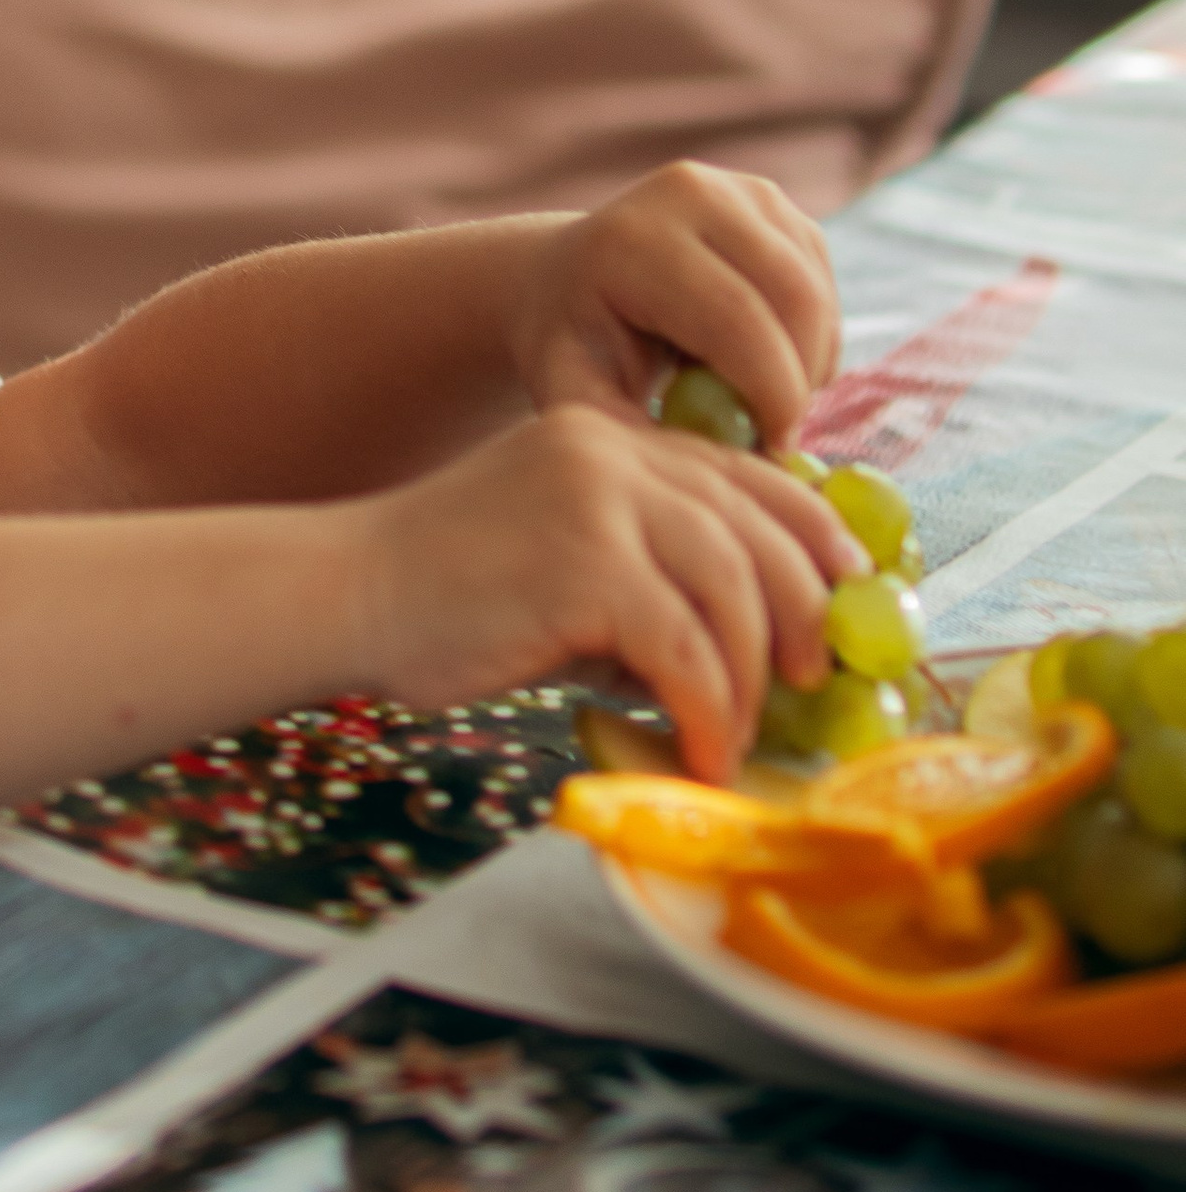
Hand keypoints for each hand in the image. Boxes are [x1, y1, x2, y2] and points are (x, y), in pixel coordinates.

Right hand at [352, 406, 862, 780]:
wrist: (343, 594)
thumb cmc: (445, 598)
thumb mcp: (562, 562)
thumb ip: (648, 575)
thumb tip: (758, 648)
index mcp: (613, 439)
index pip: (749, 478)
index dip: (813, 541)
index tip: (848, 601)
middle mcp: (616, 454)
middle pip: (760, 531)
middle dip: (805, 614)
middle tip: (814, 682)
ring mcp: (601, 501)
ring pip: (735, 591)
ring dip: (752, 680)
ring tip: (736, 735)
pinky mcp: (585, 564)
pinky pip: (687, 648)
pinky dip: (707, 711)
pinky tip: (697, 751)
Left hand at [511, 164, 839, 452]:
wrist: (566, 278)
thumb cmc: (573, 348)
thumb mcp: (576, 395)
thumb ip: (632, 434)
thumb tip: (710, 474)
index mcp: (632, 241)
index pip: (736, 320)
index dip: (772, 395)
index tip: (773, 451)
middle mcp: (689, 193)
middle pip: (794, 298)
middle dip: (800, 381)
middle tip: (776, 435)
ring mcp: (736, 187)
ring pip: (817, 292)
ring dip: (809, 362)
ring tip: (759, 401)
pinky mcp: (771, 200)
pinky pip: (821, 282)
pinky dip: (811, 337)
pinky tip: (765, 362)